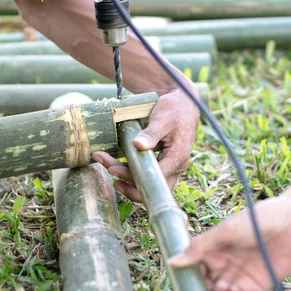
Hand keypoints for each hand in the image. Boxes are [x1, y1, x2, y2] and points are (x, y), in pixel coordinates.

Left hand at [93, 87, 199, 201]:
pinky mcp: (163, 164)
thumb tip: (138, 145)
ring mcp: (170, 167)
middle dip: (126, 182)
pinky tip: (117, 165)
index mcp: (177, 157)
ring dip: (126, 178)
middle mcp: (175, 166)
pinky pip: (148, 176)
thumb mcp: (162, 118)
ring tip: (107, 164)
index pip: (153, 177)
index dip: (131, 176)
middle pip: (151, 187)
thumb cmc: (175, 109)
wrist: (184, 104)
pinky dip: (132, 172)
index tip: (112, 168)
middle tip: (107, 166)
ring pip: (148, 184)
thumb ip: (151, 133)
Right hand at [168, 196, 290, 290]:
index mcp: (213, 248)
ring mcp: (237, 276)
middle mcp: (223, 264)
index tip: (179, 280)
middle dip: (198, 289)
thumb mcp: (225, 230)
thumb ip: (200, 247)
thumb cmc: (258, 219)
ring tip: (221, 285)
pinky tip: (231, 290)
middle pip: (202, 285)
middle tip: (198, 289)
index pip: (192, 267)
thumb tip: (173, 261)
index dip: (185, 275)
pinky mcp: (254, 287)